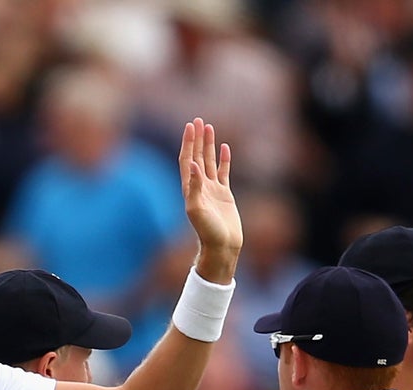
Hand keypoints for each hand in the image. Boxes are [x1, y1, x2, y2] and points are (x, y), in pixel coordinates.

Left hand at [179, 119, 240, 281]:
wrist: (222, 246)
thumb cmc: (207, 232)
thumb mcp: (197, 210)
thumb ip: (194, 187)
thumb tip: (193, 165)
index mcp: (190, 189)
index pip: (187, 160)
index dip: (188, 143)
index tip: (190, 127)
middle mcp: (199, 187)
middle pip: (197, 157)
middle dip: (197, 139)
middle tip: (198, 120)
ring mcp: (212, 190)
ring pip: (210, 162)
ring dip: (209, 145)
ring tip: (209, 128)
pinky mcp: (224, 195)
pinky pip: (223, 172)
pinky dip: (224, 159)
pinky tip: (225, 148)